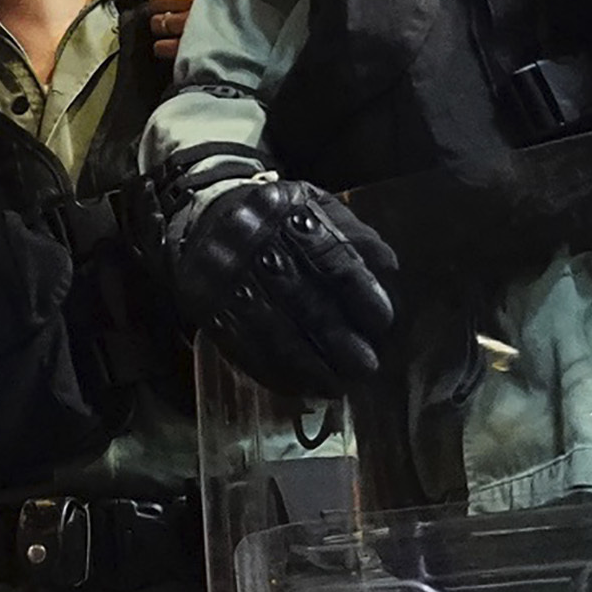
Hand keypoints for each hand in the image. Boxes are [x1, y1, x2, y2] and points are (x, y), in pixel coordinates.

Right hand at [166, 175, 405, 396]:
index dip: (359, 291)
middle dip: (335, 336)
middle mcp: (247, 239)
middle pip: (298, 295)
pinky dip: (272, 370)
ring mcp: (221, 275)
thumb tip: (387, 266)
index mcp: (283, 210)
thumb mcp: (313, 206)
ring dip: (306, 364)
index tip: (382, 321)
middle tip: (366, 365)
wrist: (204, 217)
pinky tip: (298, 385)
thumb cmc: (275, 219)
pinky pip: (240, 344)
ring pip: (269, 327)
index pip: (328, 254)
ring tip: (336, 385)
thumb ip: (350, 234)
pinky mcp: (204, 306)